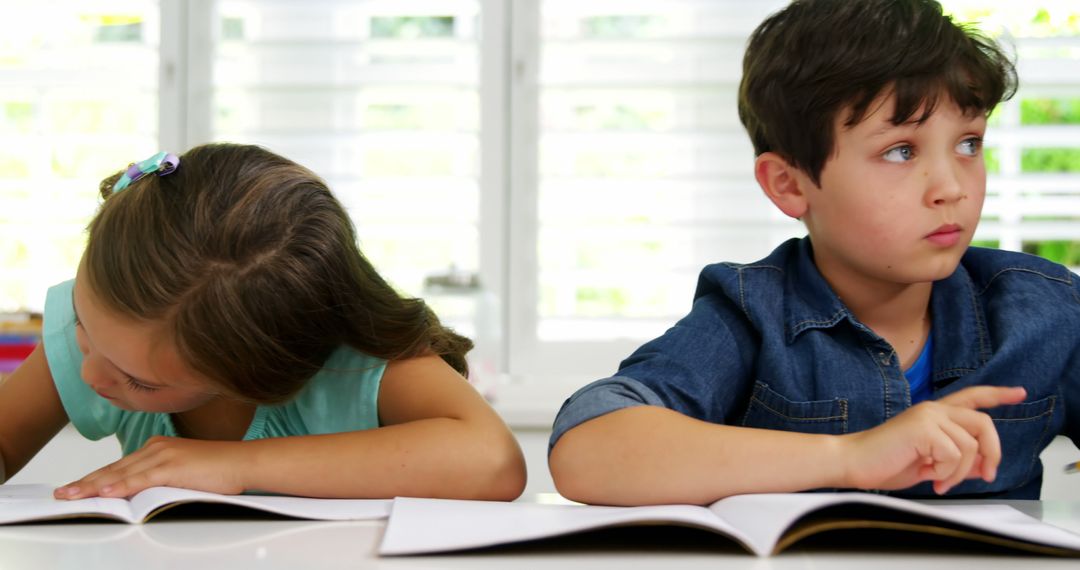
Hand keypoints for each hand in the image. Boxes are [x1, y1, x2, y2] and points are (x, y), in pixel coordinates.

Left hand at [54, 436, 247, 499]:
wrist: (243, 461)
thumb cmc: (220, 469)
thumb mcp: (182, 474)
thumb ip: (159, 481)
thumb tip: (140, 497)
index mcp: (158, 448)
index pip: (119, 467)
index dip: (95, 478)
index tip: (76, 488)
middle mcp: (156, 448)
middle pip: (114, 469)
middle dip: (86, 483)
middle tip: (63, 494)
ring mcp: (163, 455)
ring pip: (121, 473)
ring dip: (94, 486)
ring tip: (73, 496)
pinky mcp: (173, 466)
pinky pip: (141, 478)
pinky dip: (122, 486)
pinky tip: (107, 492)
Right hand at [840, 386, 1025, 494]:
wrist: (852, 462)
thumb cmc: (883, 463)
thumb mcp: (928, 464)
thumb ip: (955, 462)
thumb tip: (981, 468)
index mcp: (934, 414)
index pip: (972, 397)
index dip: (998, 394)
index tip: (1019, 393)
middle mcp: (933, 409)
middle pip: (983, 423)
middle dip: (992, 453)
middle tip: (985, 475)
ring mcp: (928, 416)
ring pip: (970, 446)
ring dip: (959, 473)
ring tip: (939, 482)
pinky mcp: (922, 428)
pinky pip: (954, 455)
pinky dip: (946, 473)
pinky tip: (928, 476)